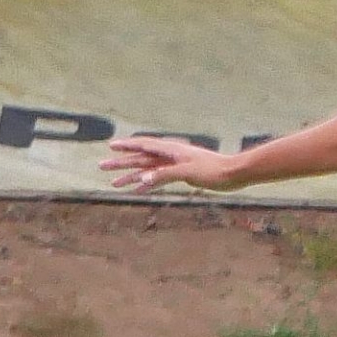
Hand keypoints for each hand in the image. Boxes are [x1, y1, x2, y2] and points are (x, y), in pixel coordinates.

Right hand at [99, 136, 240, 193]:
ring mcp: (176, 165)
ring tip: (114, 184)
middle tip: (102, 166)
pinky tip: (138, 190)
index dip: (127, 146)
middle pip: (142, 158)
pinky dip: (148, 184)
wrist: (235, 174)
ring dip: (131, 176)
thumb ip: (166, 175)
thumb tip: (143, 178)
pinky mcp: (182, 174)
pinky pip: (160, 179)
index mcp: (172, 150)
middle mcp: (172, 156)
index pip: (144, 146)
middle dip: (122, 163)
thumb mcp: (188, 172)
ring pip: (148, 170)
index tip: (111, 146)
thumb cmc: (214, 170)